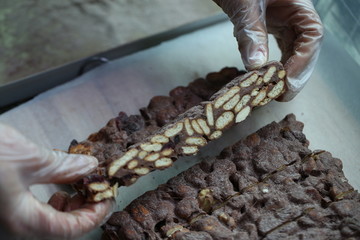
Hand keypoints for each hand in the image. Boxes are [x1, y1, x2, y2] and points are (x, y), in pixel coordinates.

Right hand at [0, 123, 113, 238]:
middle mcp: (11, 227)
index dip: (96, 214)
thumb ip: (63, 167)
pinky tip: (56, 186)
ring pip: (46, 221)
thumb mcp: (29, 158)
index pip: (72, 229)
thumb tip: (90, 168)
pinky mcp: (1, 205)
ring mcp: (4, 219)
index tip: (110, 196)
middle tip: (98, 189)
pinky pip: (32, 212)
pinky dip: (50, 201)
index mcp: (22, 222)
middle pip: (60, 228)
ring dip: (68, 205)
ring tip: (80, 186)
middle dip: (84, 209)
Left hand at [213, 0, 322, 100]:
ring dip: (287, 72)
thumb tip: (255, 66)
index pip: (311, 36)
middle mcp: (296, 14)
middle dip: (296, 73)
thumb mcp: (245, 5)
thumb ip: (250, 32)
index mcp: (298, 4)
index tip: (286, 82)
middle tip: (282, 95)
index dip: (302, 62)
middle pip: (306, 48)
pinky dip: (275, 63)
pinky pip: (281, 48)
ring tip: (275, 92)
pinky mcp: (273, 26)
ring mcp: (286, 21)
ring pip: (294, 50)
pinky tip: (269, 76)